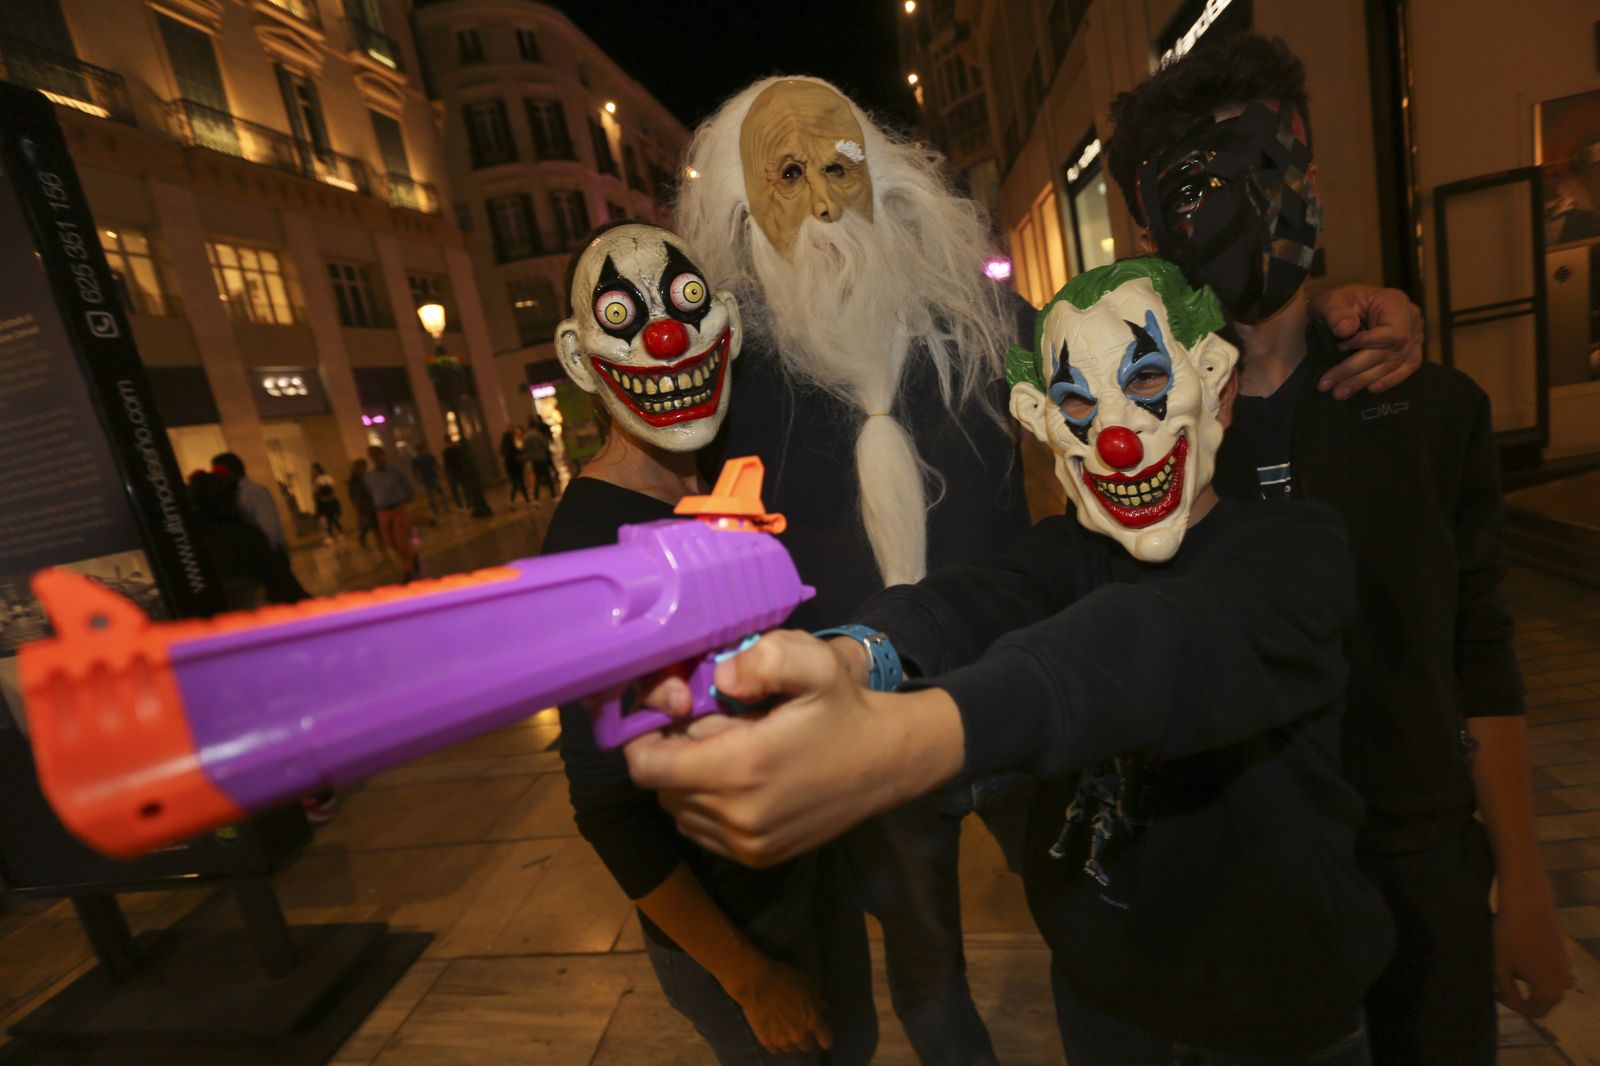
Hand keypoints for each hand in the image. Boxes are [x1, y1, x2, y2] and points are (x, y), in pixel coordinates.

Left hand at [625, 630, 961, 863]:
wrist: (888, 762)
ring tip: (727, 750)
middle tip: (709, 725)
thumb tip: (720, 676)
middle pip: (661, 786)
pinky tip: (739, 778)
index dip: (644, 737)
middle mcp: (736, 816)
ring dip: (688, 781)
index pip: (646, 766)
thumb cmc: (843, 708)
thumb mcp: (815, 664)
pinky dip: (707, 804)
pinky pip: (703, 830)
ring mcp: (747, 844)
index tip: (669, 714)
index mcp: (740, 768)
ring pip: (680, 810)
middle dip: (672, 754)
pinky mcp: (758, 857)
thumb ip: (765, 657)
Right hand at [728, 954, 832, 1055]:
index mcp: (812, 1021)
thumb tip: (822, 1011)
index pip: (826, 1041)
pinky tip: (773, 1033)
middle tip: (798, 1027)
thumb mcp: (807, 985)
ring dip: (790, 1041)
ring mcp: (782, 1040)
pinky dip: (776, 1043)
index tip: (821, 1036)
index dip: (824, 1038)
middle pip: (807, 1047)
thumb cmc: (784, 979)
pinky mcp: (767, 1042)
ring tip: (783, 1028)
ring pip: (791, 1049)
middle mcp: (799, 1035)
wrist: (756, 983)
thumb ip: (817, 1001)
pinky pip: (776, 1049)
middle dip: (806, 1038)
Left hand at [1307, 284, 1423, 397]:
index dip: (1366, 345)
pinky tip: (1370, 389)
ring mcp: (1415, 335)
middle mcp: (1411, 319)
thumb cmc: (1338, 302)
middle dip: (1359, 371)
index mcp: (1395, 303)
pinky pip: (1407, 367)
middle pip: (1391, 352)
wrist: (1342, 308)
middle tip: (1331, 387)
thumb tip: (1346, 331)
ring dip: (1366, 380)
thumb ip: (1336, 312)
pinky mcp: (1412, 348)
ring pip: (1396, 364)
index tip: (1339, 348)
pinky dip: (1389, 380)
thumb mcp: (1330, 300)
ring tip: (1341, 392)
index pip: (1392, 332)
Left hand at [1493, 880, 1573, 1017]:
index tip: (1497, 992)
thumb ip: (1505, 989)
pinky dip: (1535, 969)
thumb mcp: (1501, 967)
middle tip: (1500, 982)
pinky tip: (1519, 956)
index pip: (1533, 1012)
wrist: (1528, 904)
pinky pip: (1550, 970)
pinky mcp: (1564, 953)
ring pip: (1546, 984)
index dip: (1514, 1006)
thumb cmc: (1511, 937)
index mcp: (1550, 993)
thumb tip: (1508, 998)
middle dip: (1521, 994)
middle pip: (1542, 1000)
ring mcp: (1567, 968)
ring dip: (1528, 981)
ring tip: (1507, 967)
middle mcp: (1564, 984)